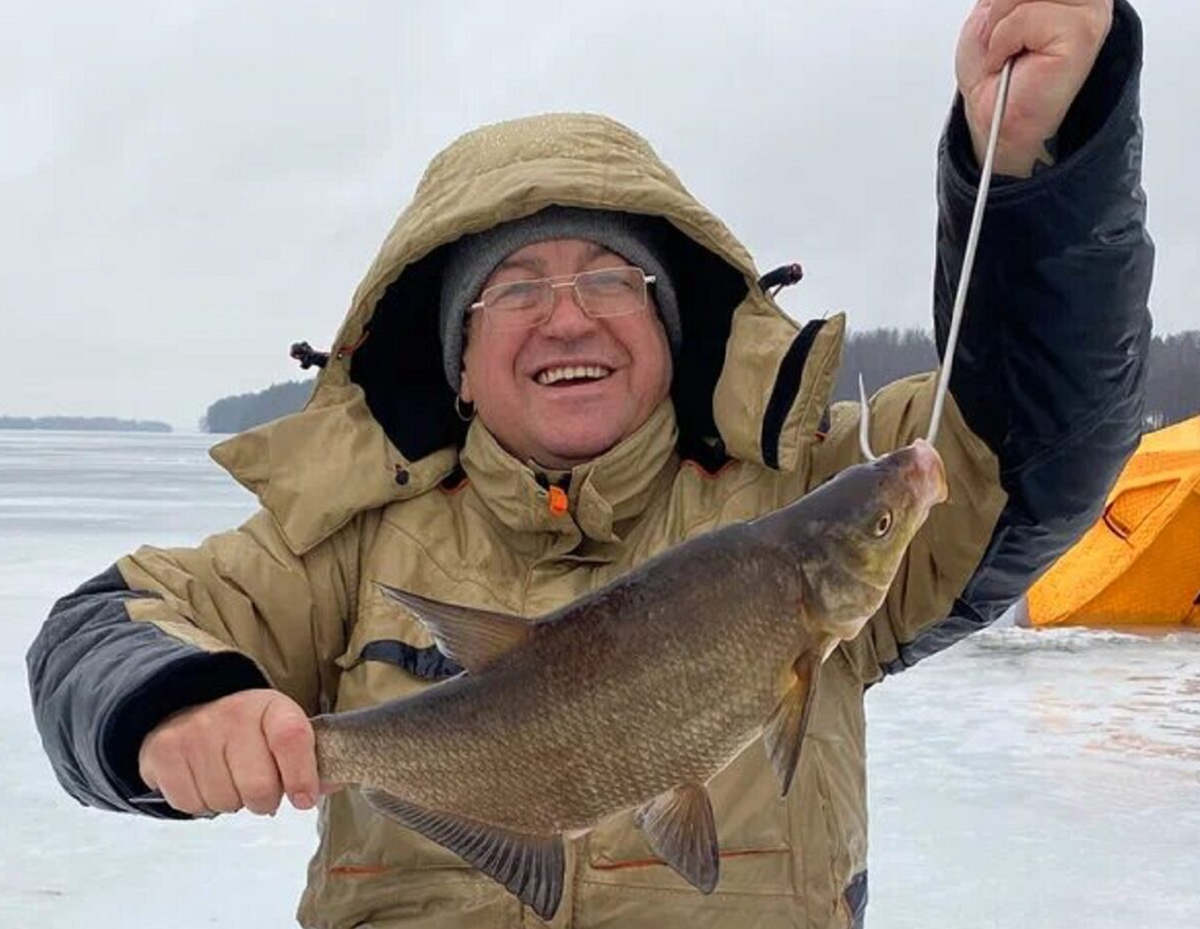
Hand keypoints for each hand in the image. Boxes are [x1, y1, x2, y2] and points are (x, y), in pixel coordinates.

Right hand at [138, 688, 319, 815]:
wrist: (186, 709)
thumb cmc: (248, 731)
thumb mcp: (282, 732)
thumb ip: (310, 759)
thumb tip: (332, 784)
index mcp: (270, 707)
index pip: (291, 737)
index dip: (302, 775)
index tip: (303, 799)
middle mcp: (231, 714)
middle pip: (258, 786)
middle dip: (264, 799)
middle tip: (260, 787)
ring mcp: (194, 732)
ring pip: (224, 801)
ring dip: (231, 801)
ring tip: (229, 777)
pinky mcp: (164, 753)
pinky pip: (191, 804)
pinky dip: (201, 803)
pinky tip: (204, 779)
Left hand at [956, 0, 1112, 176]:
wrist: (991, 117)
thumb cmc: (996, 68)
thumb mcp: (994, 8)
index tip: (1006, 12)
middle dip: (1002, 4)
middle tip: (1000, 33)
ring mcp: (1089, 11)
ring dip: (999, 23)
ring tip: (1005, 48)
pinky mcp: (1082, 33)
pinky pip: (1025, 16)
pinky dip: (1002, 41)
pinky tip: (1010, 61)